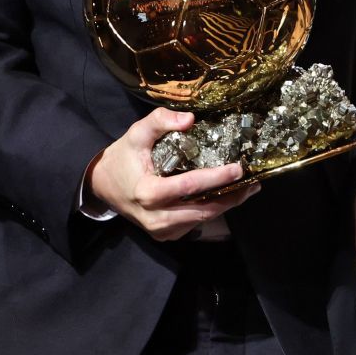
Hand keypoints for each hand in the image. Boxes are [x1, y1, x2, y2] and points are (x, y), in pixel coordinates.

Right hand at [86, 108, 258, 240]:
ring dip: (226, 206)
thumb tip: (191, 119)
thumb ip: (161, 121)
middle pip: (202, 210)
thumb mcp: (137, 133)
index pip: (188, 186)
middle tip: (252, 184)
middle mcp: (155, 217)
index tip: (237, 169)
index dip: (215, 178)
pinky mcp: (165, 235)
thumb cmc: (123, 157)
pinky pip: (194, 224)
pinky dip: (211, 211)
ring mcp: (160, 230)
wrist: (103, 186)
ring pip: (201, 220)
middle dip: (230, 198)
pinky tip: (226, 198)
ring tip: (247, 190)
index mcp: (147, 193)